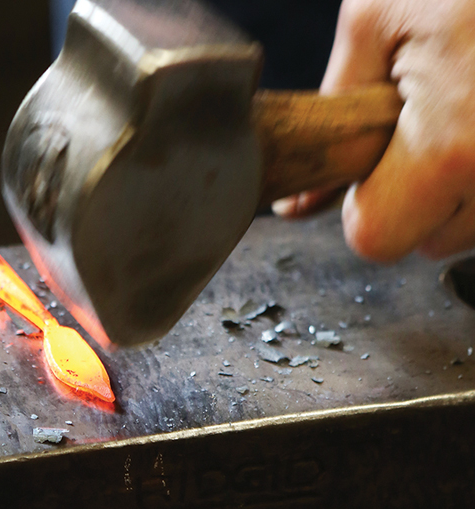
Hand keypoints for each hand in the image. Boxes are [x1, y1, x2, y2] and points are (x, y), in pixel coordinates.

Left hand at [273, 0, 474, 261]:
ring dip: (459, 189)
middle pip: (430, 240)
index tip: (368, 166)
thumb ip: (334, 110)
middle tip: (422, 125)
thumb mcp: (378, 18)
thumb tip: (297, 198)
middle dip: (413, 197)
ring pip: (473, 228)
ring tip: (463, 112)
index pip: (376, 238)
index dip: (362, 206)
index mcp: (453, 147)